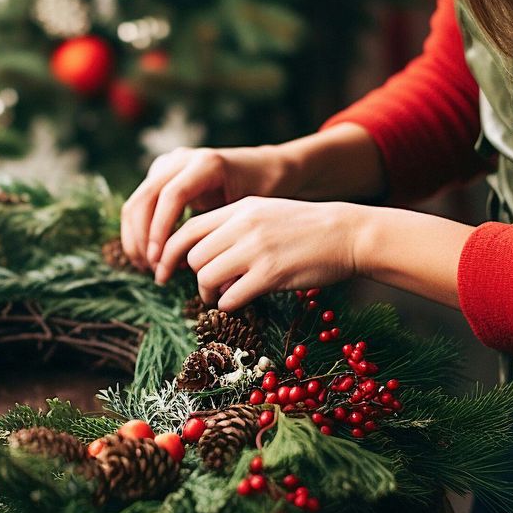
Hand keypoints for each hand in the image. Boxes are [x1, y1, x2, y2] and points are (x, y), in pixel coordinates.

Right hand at [119, 145, 289, 270]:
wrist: (260, 169)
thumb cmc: (259, 194)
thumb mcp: (243, 211)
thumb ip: (216, 232)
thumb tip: (188, 266)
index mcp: (205, 165)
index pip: (171, 196)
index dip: (160, 230)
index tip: (158, 260)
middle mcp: (181, 159)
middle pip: (144, 198)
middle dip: (142, 238)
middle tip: (151, 269)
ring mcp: (167, 165)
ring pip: (135, 202)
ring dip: (135, 238)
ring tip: (148, 267)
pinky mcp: (159, 175)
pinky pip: (138, 205)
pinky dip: (138, 232)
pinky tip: (147, 256)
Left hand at [154, 197, 366, 312]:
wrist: (347, 234)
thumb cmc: (306, 228)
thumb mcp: (265, 213)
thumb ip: (233, 226)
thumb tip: (200, 254)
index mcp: (240, 209)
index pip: (188, 229)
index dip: (171, 253)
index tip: (165, 269)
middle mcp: (243, 226)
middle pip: (194, 256)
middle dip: (195, 275)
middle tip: (208, 286)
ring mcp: (256, 249)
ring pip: (207, 276)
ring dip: (210, 292)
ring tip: (222, 295)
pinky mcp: (270, 274)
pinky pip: (230, 296)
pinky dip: (228, 304)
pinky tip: (240, 301)